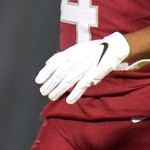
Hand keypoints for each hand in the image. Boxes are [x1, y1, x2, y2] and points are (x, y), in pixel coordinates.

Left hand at [35, 32, 149, 103]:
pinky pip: (83, 85)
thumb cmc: (92, 50)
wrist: (112, 48)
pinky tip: (69, 100)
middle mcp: (76, 59)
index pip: (55, 63)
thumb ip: (62, 56)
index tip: (38, 80)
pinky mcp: (94, 75)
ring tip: (51, 97)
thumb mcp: (76, 50)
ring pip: (69, 80)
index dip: (46, 72)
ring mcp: (85, 67)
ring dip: (59, 89)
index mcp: (71, 53)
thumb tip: (48, 62)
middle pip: (60, 73)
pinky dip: (76, 93)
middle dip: (51, 83)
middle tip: (43, 92)